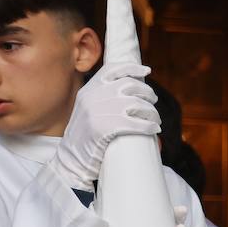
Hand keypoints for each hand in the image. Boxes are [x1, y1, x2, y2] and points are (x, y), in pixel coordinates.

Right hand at [55, 62, 159, 190]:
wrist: (71, 158)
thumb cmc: (85, 136)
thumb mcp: (88, 109)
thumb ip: (102, 97)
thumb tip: (131, 91)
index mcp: (89, 89)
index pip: (113, 69)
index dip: (132, 68)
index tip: (147, 70)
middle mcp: (94, 96)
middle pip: (130, 85)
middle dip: (147, 93)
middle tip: (153, 102)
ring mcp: (99, 111)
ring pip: (137, 104)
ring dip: (152, 112)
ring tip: (156, 120)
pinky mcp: (105, 128)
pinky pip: (136, 123)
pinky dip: (149, 126)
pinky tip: (155, 129)